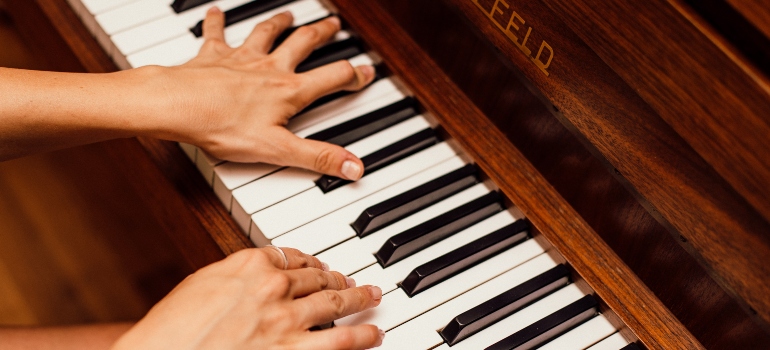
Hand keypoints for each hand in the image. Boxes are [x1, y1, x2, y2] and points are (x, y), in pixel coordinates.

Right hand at [111, 247, 383, 348]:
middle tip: (352, 279)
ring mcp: (288, 320)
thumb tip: (249, 281)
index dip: (309, 262)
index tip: (316, 265)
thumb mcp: (199, 288)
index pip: (291, 256)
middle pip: (318, 277)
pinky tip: (374, 333)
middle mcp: (274, 287)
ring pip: (337, 302)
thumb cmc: (171, 331)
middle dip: (339, 277)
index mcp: (249, 264)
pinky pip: (341, 341)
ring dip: (360, 299)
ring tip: (373, 296)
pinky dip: (363, 336)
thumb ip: (233, 280)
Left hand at [158, 9, 373, 179]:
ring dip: (280, 22)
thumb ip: (318, 157)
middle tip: (333, 25)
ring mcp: (241, 58)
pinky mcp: (213, 56)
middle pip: (303, 44)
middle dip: (322, 33)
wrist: (177, 106)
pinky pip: (216, 33)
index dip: (353, 75)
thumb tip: (354, 167)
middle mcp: (269, 68)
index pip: (332, 78)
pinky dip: (217, 21)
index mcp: (288, 91)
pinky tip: (216, 10)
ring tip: (290, 15)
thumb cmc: (222, 126)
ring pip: (267, 33)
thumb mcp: (277, 150)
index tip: (366, 71)